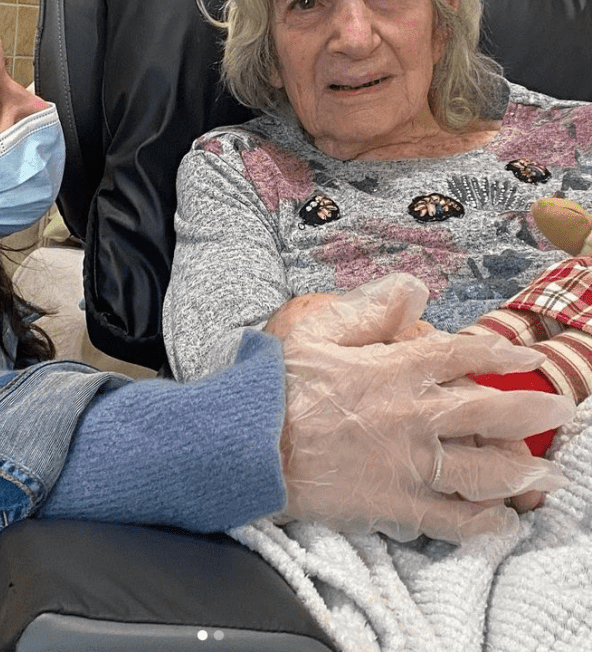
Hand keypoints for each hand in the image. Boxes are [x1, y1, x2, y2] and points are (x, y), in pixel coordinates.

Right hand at [278, 276, 574, 542]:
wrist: (252, 443)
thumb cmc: (278, 386)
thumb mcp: (318, 332)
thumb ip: (370, 312)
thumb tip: (413, 290)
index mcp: (394, 369)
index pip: (461, 356)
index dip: (501, 355)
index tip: (526, 357)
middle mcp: (413, 416)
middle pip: (490, 413)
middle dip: (533, 412)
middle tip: (560, 412)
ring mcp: (409, 463)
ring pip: (483, 472)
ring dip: (521, 473)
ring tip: (545, 476)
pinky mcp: (395, 503)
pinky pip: (450, 519)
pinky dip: (480, 523)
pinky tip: (499, 521)